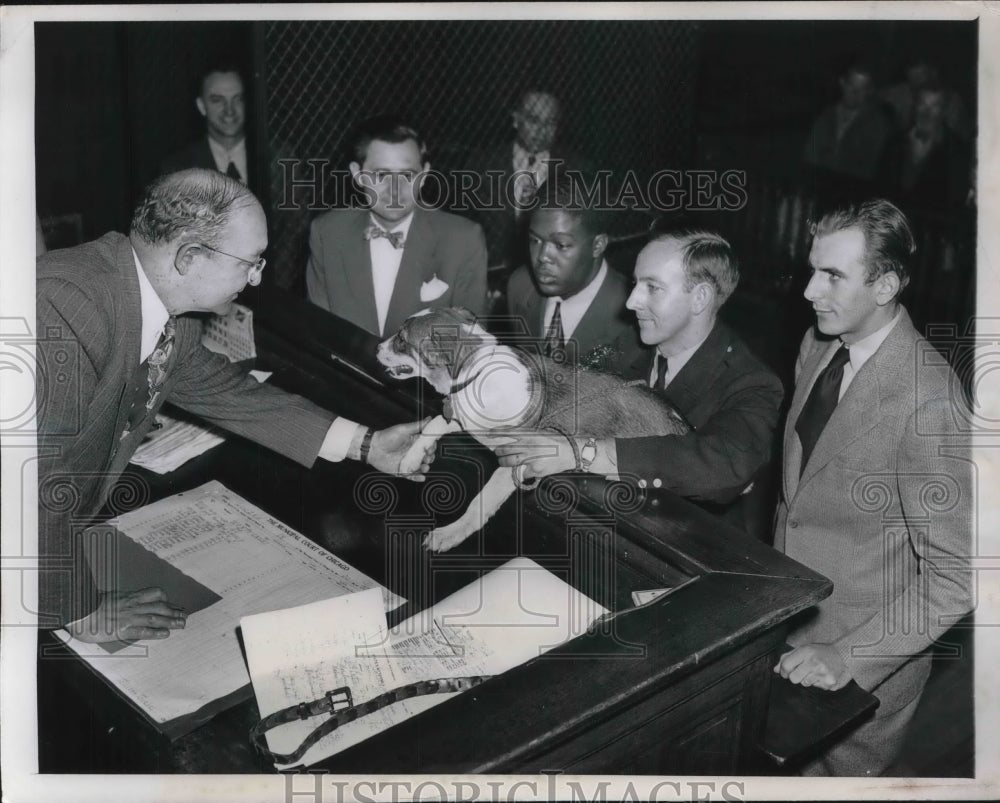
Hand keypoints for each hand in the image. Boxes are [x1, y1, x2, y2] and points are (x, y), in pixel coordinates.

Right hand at [66, 587, 186, 643]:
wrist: (79, 612)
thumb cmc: (89, 605)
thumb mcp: (108, 596)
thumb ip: (119, 599)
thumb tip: (120, 601)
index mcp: (129, 596)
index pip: (153, 594)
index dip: (164, 598)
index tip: (170, 603)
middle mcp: (133, 606)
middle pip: (159, 607)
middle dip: (174, 611)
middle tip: (184, 615)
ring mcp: (129, 617)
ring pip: (156, 618)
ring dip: (171, 621)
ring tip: (182, 624)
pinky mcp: (124, 630)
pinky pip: (144, 631)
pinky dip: (156, 632)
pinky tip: (166, 634)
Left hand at [368, 418, 436, 480]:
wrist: (373, 448)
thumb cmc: (386, 437)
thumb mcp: (403, 429)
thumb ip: (417, 426)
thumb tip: (430, 419)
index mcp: (414, 442)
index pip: (428, 445)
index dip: (431, 447)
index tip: (430, 447)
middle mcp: (412, 452)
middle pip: (427, 456)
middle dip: (430, 457)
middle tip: (427, 457)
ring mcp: (408, 462)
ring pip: (421, 467)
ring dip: (425, 467)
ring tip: (424, 467)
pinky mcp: (402, 470)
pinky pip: (412, 476)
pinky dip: (418, 478)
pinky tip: (422, 477)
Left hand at [491, 431, 576, 481]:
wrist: (570, 452)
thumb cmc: (556, 441)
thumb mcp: (540, 432)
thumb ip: (526, 434)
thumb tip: (512, 436)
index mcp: (529, 434)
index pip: (507, 432)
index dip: (495, 433)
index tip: (489, 434)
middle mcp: (527, 445)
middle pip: (504, 449)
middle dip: (498, 451)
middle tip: (498, 451)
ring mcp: (530, 458)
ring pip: (508, 462)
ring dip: (503, 462)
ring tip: (504, 461)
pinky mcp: (534, 470)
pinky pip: (521, 472)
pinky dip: (521, 471)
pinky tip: (524, 469)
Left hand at [774, 644, 851, 690]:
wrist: (845, 655)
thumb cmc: (821, 652)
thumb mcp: (804, 649)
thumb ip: (788, 658)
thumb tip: (775, 669)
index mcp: (806, 652)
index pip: (786, 666)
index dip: (783, 671)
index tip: (785, 672)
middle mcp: (815, 663)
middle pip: (794, 679)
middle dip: (795, 676)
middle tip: (803, 671)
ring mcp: (823, 674)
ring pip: (805, 684)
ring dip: (808, 679)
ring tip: (816, 671)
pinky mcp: (830, 684)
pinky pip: (817, 688)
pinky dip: (818, 683)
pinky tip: (823, 675)